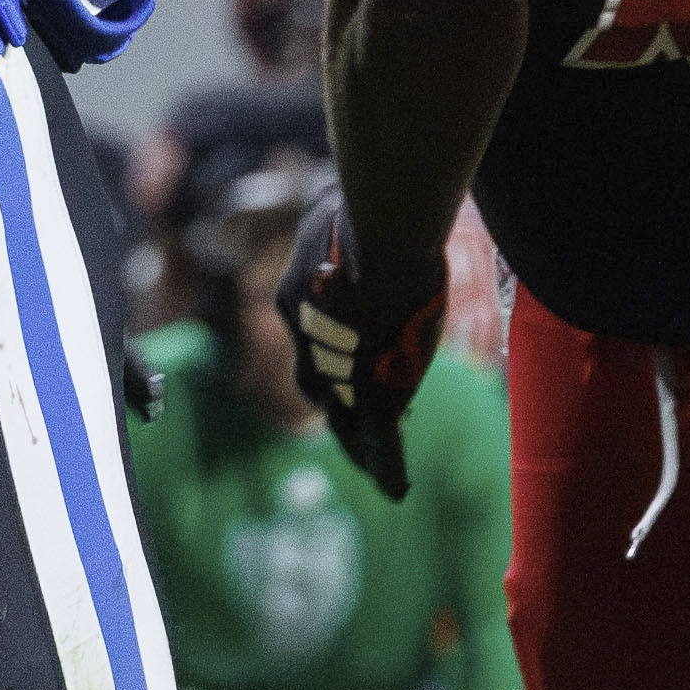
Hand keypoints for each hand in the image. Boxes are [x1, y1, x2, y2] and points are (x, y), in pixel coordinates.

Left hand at [284, 187, 442, 500]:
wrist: (382, 236)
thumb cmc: (360, 210)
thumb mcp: (329, 206)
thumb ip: (328, 215)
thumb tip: (328, 200)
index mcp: (296, 299)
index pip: (311, 339)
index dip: (327, 357)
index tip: (339, 372)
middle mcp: (307, 338)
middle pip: (319, 383)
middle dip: (336, 405)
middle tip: (352, 431)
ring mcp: (341, 368)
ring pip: (346, 414)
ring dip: (361, 443)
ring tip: (378, 476)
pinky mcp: (373, 388)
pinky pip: (376, 436)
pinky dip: (384, 465)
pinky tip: (393, 489)